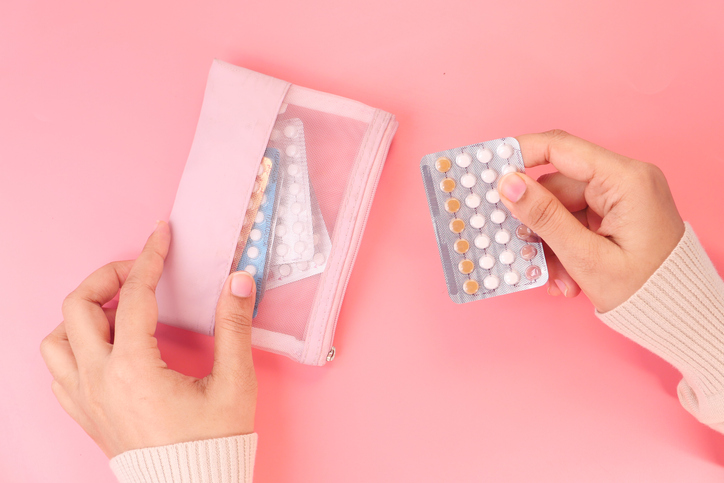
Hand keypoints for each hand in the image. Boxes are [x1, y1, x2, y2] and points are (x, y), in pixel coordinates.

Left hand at [40, 221, 257, 457]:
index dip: (151, 257)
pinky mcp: (84, 414)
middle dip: (107, 277)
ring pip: (56, 338)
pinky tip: (103, 344)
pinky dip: (73, 345)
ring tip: (118, 308)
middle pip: (77, 306)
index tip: (161, 235)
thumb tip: (238, 281)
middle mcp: (99, 380)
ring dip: (83, 313)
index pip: (136, 295)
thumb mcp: (234, 383)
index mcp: (134, 368)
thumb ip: (235, 327)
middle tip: (139, 272)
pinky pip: (58, 369)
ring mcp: (85, 399)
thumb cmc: (212, 443)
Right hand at [497, 130, 684, 312]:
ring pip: (561, 207)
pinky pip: (575, 220)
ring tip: (557, 277)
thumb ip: (545, 217)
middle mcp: (625, 180)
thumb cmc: (647, 292)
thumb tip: (508, 184)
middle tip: (521, 249)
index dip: (519, 154)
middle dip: (537, 222)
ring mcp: (621, 197)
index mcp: (625, 180)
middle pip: (556, 185)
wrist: (681, 316)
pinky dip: (564, 247)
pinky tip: (567, 276)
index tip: (487, 169)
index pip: (560, 148)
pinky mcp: (616, 213)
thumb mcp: (586, 257)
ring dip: (550, 243)